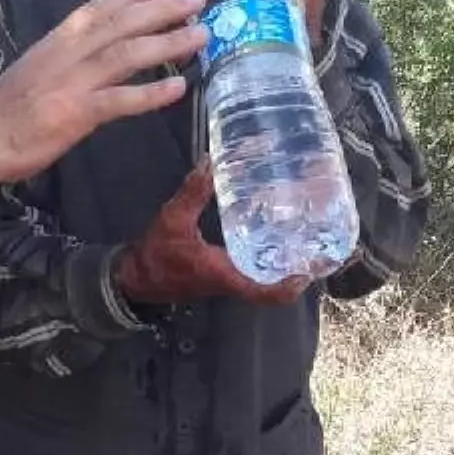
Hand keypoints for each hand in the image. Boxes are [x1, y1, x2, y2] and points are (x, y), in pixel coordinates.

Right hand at [0, 0, 207, 184]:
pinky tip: (179, 88)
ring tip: (201, 35)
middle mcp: (66, 54)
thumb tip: (99, 56)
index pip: (100, 8)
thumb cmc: (4, 110)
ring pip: (127, 54)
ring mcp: (71, 82)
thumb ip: (69, 61)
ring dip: (167, 42)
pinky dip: (151, 93)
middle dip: (162, 8)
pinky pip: (120, 100)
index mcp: (56, 42)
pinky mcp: (74, 114)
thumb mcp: (36, 71)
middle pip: (121, 23)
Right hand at [114, 161, 310, 306]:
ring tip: (302, 233)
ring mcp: (227, 279)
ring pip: (265, 277)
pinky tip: (269, 230)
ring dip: (284, 262)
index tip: (313, 268)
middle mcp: (232, 281)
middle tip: (319, 243)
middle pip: (274, 285)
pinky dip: (266, 255)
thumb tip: (210, 162)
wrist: (134, 277)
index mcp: (225, 275)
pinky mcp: (221, 272)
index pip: (266, 292)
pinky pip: (252, 268)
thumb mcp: (172, 219)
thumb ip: (193, 192)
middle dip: (298, 269)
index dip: (292, 284)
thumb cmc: (155, 255)